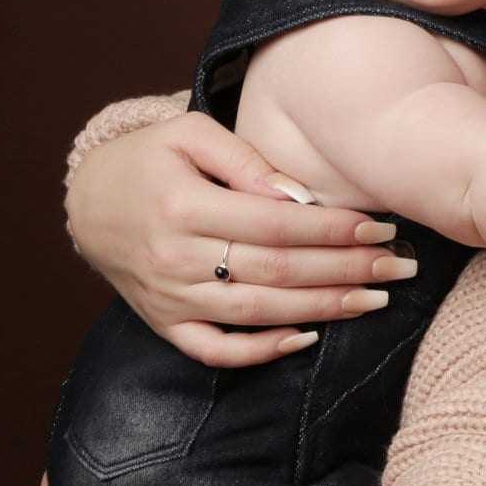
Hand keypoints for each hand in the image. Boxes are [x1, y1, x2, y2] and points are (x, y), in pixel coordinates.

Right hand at [65, 110, 407, 366]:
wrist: (88, 201)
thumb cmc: (149, 158)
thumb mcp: (189, 133)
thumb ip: (246, 160)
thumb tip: (300, 198)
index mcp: (183, 207)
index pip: (276, 224)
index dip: (333, 229)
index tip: (380, 227)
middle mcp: (175, 259)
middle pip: (277, 271)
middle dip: (345, 270)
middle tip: (398, 267)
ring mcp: (169, 299)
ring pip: (258, 313)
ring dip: (322, 309)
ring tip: (374, 300)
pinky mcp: (164, 323)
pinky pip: (215, 351)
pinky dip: (261, 352)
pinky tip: (307, 339)